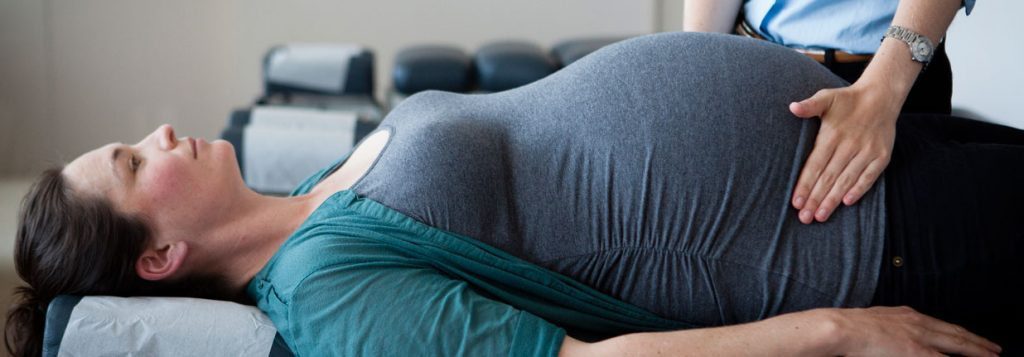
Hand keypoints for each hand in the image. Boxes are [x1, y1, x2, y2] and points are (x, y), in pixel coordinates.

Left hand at [789, 82, 898, 223]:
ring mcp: (867, 151)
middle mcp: (850, 144)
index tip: (796, 202)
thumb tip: (792, 107)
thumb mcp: (826, 97)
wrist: (881, 97)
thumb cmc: (847, 100)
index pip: (815, 164)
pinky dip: (859, 189)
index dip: (805, 184)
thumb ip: (810, 106)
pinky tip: (846, 203)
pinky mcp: (882, 156)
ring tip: (820, 216)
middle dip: (816, 198)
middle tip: (804, 218)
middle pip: (829, 176)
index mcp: (832, 134)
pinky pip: (870, 176)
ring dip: (833, 199)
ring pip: (847, 179)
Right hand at [823, 306, 1001, 356]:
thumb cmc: (847, 329)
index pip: (940, 325)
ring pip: (957, 343)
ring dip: (977, 350)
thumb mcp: (873, 323)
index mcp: (906, 315)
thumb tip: (891, 337)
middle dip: (977, 341)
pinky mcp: (916, 351)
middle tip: (994, 348)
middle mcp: (917, 323)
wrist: (840, 329)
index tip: (970, 337)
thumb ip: (888, 328)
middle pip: (955, 333)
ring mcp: (919, 337)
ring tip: (992, 355)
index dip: (959, 332)